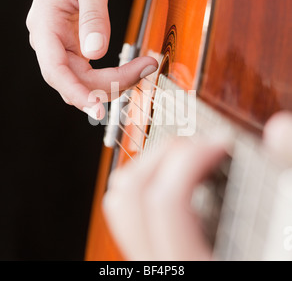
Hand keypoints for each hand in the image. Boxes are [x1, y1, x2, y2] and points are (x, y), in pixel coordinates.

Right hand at [26, 0, 157, 118]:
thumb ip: (93, 16)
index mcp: (45, 25)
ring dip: (114, 83)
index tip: (98, 109)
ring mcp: (62, 47)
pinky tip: (130, 71)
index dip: (76, 93)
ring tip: (142, 68)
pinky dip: (112, 77)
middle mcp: (50, 41)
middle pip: (74, 81)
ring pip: (84, 82)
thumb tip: (96, 51)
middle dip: (108, 86)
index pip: (56, 70)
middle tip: (142, 72)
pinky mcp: (76, 49)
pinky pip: (91, 73)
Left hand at [103, 111, 291, 260]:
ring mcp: (150, 256)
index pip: (167, 201)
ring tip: (188, 157)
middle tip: (202, 146)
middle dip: (166, 154)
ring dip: (152, 165)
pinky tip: (182, 179)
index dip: (192, 158)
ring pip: (122, 200)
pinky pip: (129, 210)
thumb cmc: (269, 261)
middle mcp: (161, 263)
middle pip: (132, 192)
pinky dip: (149, 182)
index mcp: (193, 265)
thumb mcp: (287, 240)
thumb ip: (287, 177)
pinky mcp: (152, 249)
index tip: (220, 142)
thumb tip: (278, 132)